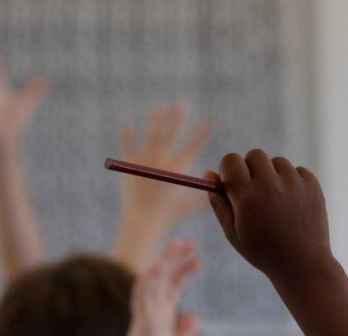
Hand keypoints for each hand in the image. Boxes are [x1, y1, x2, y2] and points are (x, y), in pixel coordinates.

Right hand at [117, 239, 201, 335]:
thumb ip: (184, 332)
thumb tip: (194, 314)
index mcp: (161, 318)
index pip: (172, 288)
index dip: (183, 271)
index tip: (198, 257)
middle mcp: (152, 313)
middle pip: (163, 279)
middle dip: (175, 259)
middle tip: (189, 241)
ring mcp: (146, 316)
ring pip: (152, 281)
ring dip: (164, 262)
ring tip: (179, 244)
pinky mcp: (144, 324)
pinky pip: (144, 297)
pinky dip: (151, 279)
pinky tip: (161, 264)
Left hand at [119, 103, 213, 230]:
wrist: (144, 220)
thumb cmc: (171, 214)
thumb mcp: (193, 204)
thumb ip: (207, 193)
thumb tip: (220, 183)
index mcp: (179, 168)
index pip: (193, 146)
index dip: (202, 134)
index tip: (209, 123)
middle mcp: (162, 160)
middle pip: (171, 133)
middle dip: (178, 117)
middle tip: (182, 104)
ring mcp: (144, 159)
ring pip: (152, 133)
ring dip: (157, 118)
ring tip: (161, 106)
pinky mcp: (129, 162)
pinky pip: (127, 144)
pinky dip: (127, 134)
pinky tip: (127, 123)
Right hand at [207, 150, 332, 281]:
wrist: (303, 266)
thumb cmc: (263, 251)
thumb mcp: (233, 232)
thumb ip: (219, 202)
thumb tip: (209, 173)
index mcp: (248, 196)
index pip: (231, 160)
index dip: (229, 170)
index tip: (234, 183)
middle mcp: (272, 185)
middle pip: (255, 155)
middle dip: (251, 168)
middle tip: (255, 191)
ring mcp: (295, 184)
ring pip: (277, 162)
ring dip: (273, 174)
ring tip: (276, 202)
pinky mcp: (313, 187)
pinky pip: (298, 170)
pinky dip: (293, 181)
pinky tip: (292, 203)